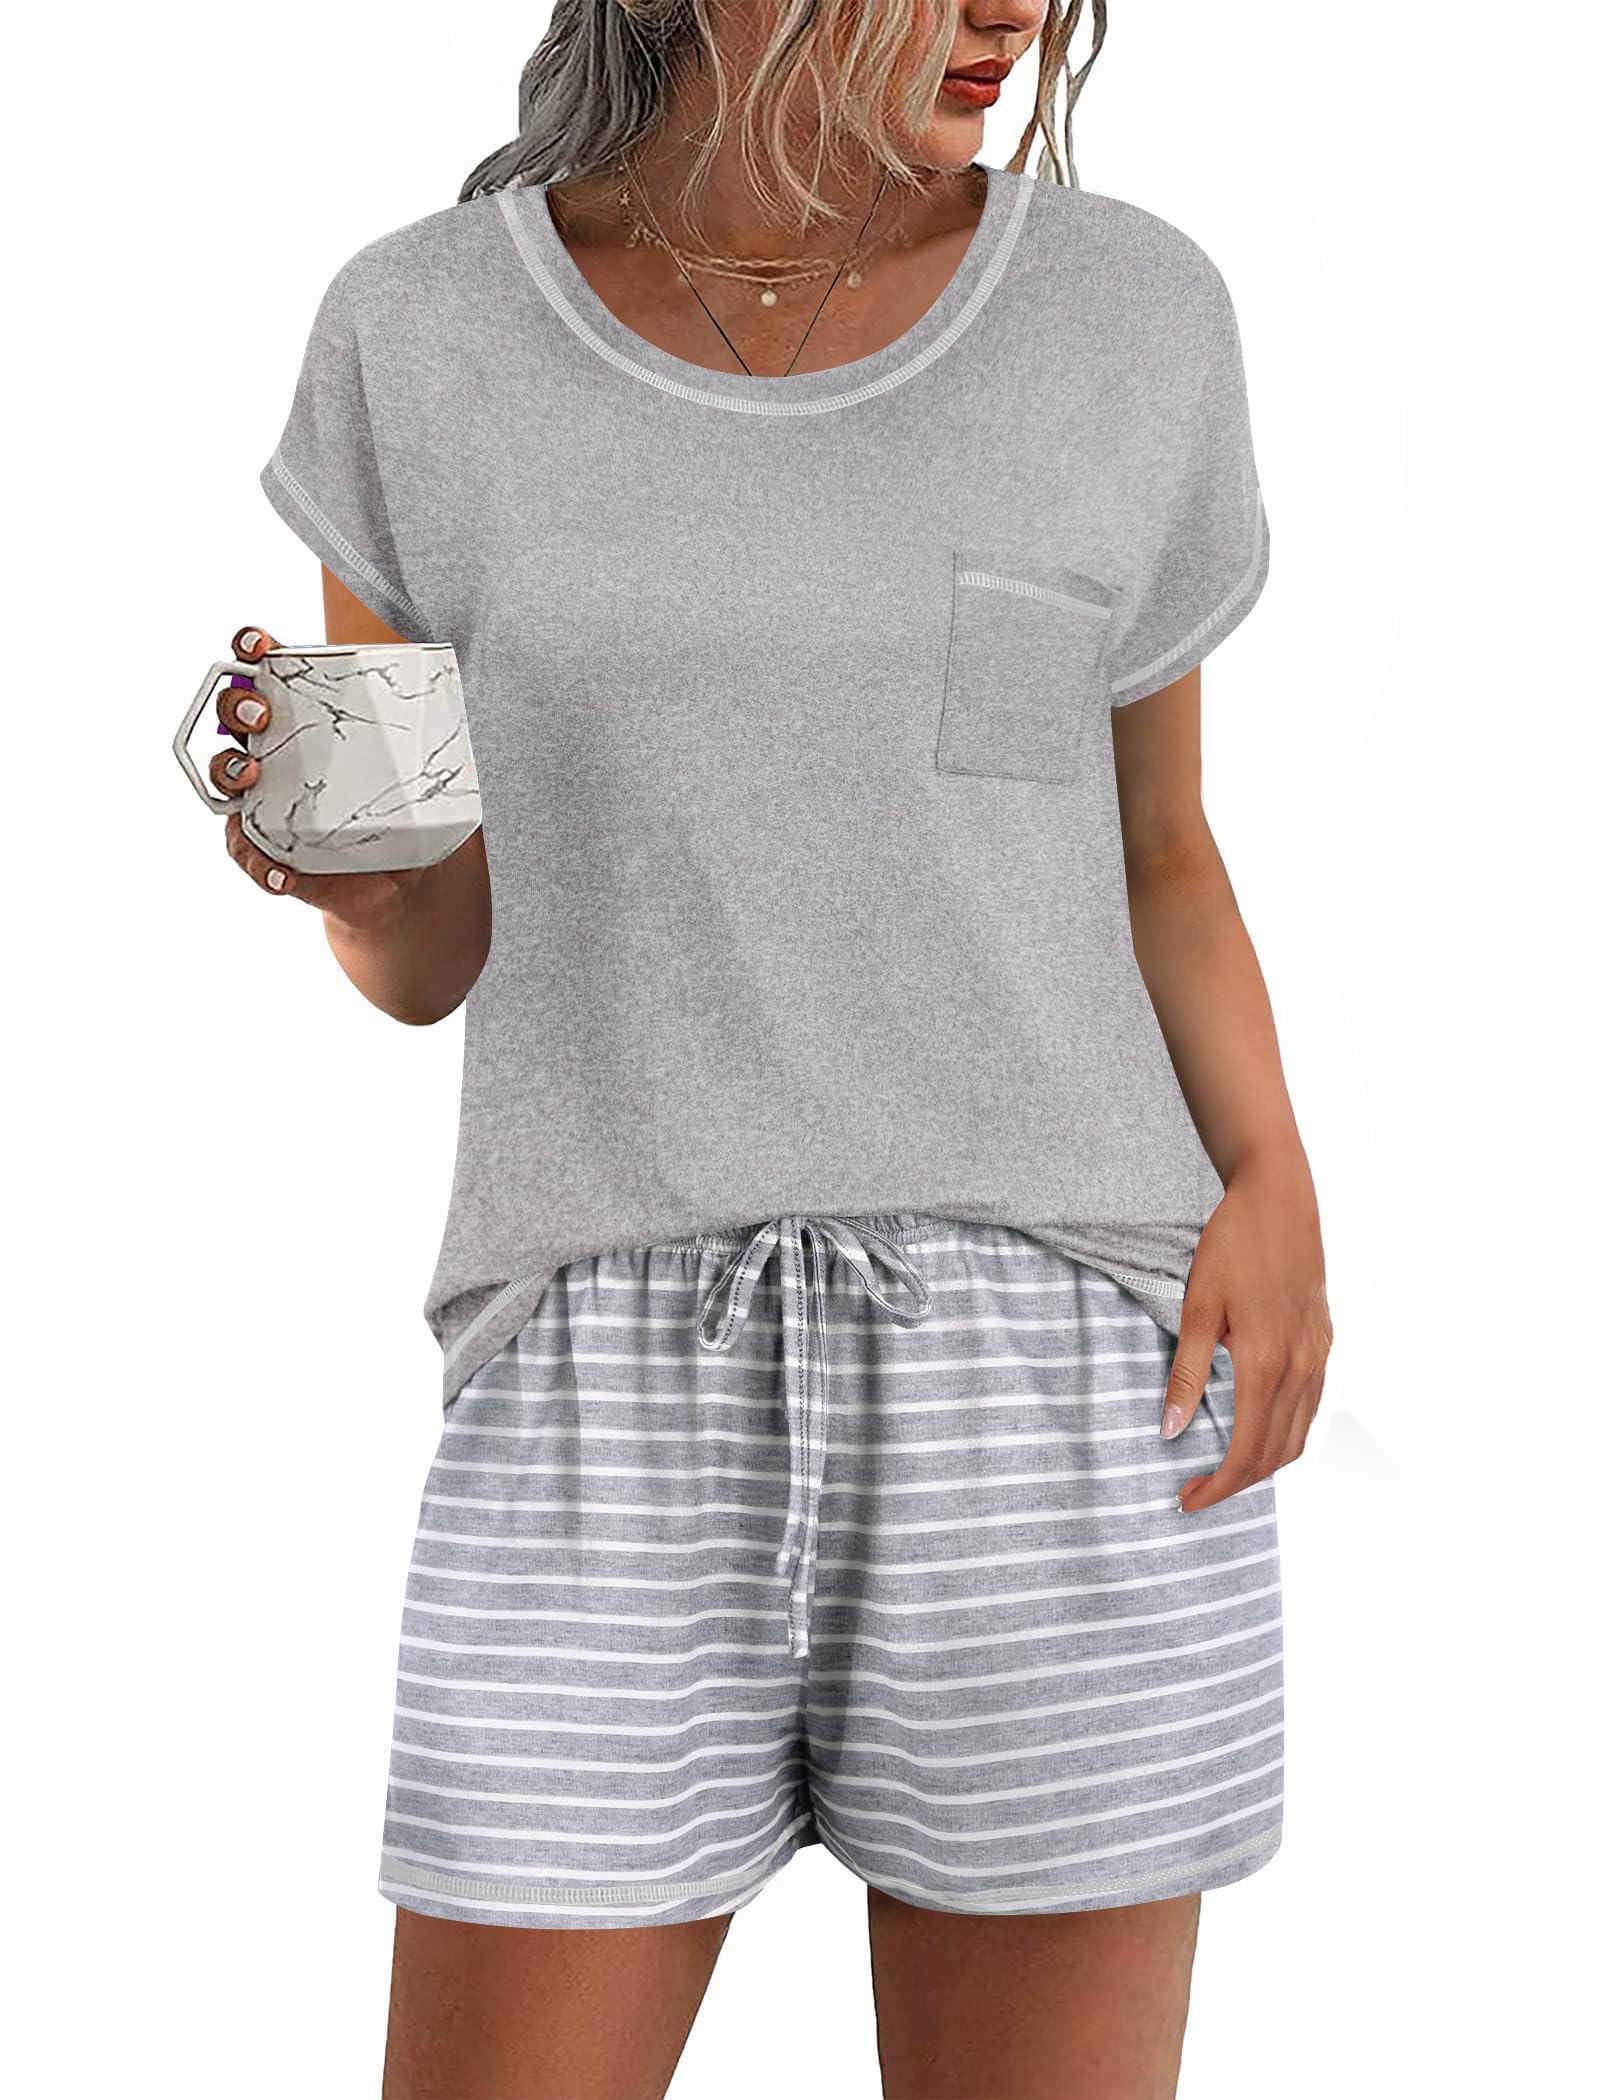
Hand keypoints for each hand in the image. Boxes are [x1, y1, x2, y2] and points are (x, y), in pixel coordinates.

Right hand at [212, 623, 438, 929]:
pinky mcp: (265, 848)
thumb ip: (424, 733)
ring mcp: (261, 799)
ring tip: (253, 776)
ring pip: (224, 778)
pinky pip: (247, 854)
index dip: (250, 648)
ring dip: (231, 770)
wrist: (400, 877)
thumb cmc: (400, 805)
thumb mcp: (417, 766)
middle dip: (237, 706)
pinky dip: (260, 864)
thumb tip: (453, 701)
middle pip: (232, 715)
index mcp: (302, 717)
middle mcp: (271, 750)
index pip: (264, 670)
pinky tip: (281, 872)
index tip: (259, 644)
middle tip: (261, 715)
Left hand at [1160, 1148, 1332, 1513]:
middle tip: (1195, 1490)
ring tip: (1223, 1470)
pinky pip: (1309, 1409)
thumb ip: (1185, 1373)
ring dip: (1263, 1464)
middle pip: (1276, 1454)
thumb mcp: (1197, 1306)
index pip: (1246, 1451)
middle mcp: (1301, 1368)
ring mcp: (1318, 1357)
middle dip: (1236, 1483)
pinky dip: (1284, 1435)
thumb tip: (1168, 1430)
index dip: (1218, 1486)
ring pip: (1298, 1436)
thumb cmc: (1233, 1246)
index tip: (1187, 1500)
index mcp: (1265, 1363)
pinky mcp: (1323, 1344)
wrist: (1280, 1200)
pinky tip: (1257, 1431)